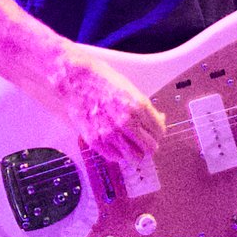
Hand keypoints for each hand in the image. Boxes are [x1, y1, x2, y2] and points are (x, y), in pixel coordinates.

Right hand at [50, 44, 163, 166]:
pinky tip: (115, 144)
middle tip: (143, 141)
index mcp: (138, 106)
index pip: (159, 131)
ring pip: (134, 156)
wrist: (76, 80)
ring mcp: (110, 132)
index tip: (153, 133)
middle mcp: (126, 122)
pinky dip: (117, 153)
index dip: (158, 133)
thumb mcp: (130, 89)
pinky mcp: (95, 139)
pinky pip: (114, 156)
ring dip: (134, 152)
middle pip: (150, 148)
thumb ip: (145, 108)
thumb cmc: (101, 81)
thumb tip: (158, 120)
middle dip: (148, 144)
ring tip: (129, 145)